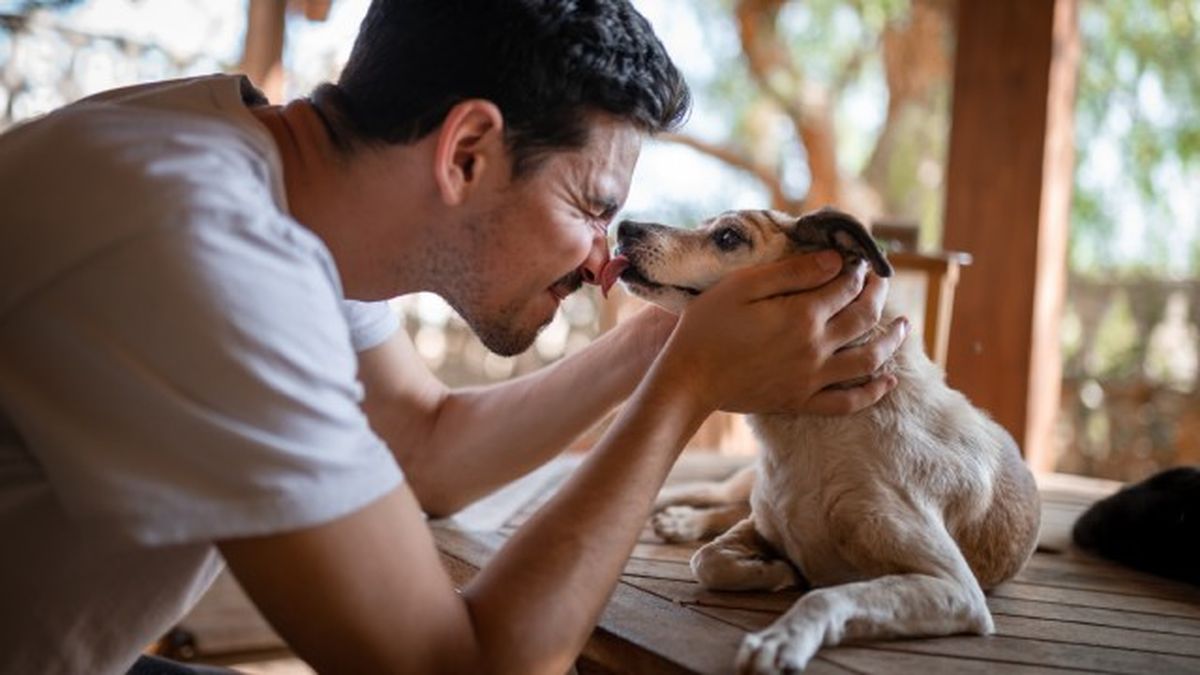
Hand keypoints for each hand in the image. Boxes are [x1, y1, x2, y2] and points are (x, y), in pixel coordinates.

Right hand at [655, 251, 907, 415]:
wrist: (689, 379)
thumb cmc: (708, 326)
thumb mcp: (743, 286)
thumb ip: (791, 273)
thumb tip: (834, 261)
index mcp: (801, 314)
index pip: (845, 285)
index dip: (856, 270)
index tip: (857, 260)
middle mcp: (816, 347)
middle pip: (863, 317)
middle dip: (877, 295)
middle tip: (880, 282)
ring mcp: (812, 378)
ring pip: (868, 360)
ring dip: (891, 342)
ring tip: (904, 327)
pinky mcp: (802, 401)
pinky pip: (848, 402)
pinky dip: (873, 393)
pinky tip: (887, 382)